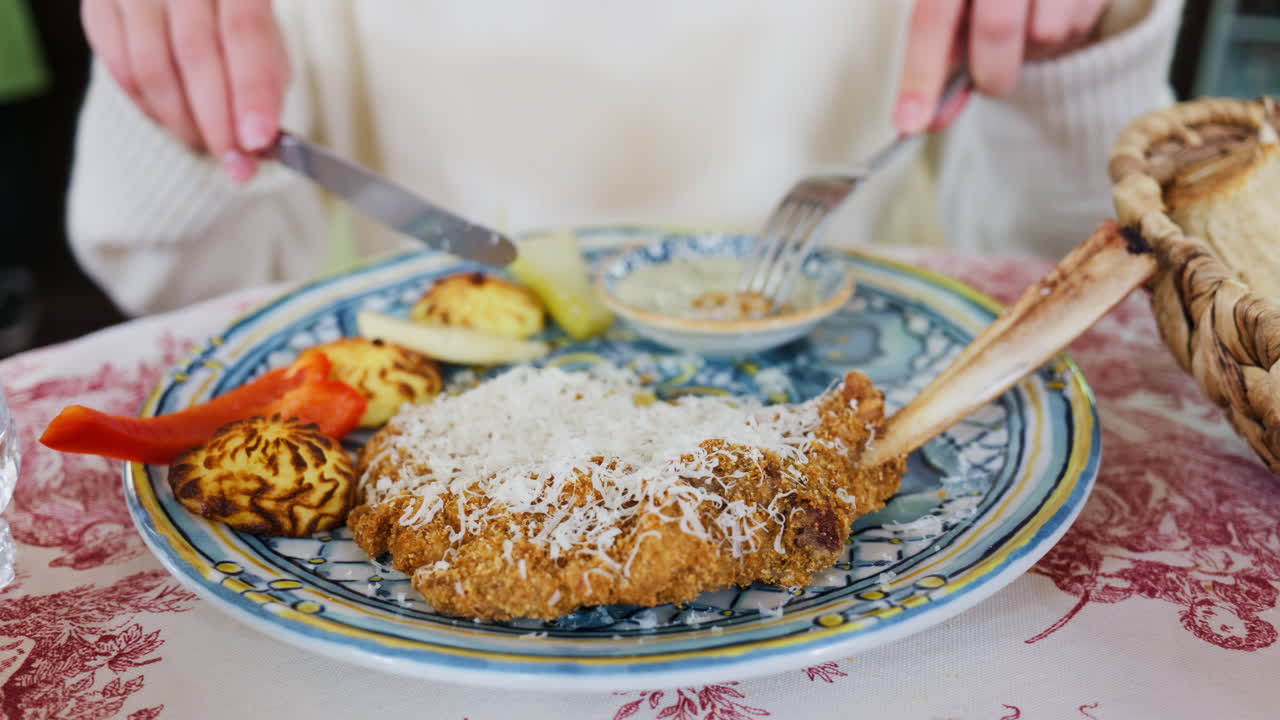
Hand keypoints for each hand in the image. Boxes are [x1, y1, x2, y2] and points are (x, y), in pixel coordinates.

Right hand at [81, 0, 290, 181]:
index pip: (244, 30)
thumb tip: (258, 141)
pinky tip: (172, 118)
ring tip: (206, 143)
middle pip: (196, 55)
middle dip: (218, 122)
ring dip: (182, 122)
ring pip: (152, 68)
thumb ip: (266, 82)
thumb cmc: (231, 19)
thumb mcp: (266, 40)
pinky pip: (119, 70)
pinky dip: (150, 107)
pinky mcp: (98, 6)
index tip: (256, 142)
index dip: (250, 91)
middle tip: (236, 164)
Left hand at [895, 0, 1109, 132]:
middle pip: (997, 28)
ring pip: (1046, 33)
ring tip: (1028, 27)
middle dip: (992, 74)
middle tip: (991, 83)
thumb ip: (944, 61)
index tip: (912, 123)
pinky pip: (1079, 24)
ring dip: (1034, 50)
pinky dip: (1065, 31)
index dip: (921, 75)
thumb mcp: (960, 10)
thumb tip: (929, 118)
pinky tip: (1057, 10)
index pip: (931, 19)